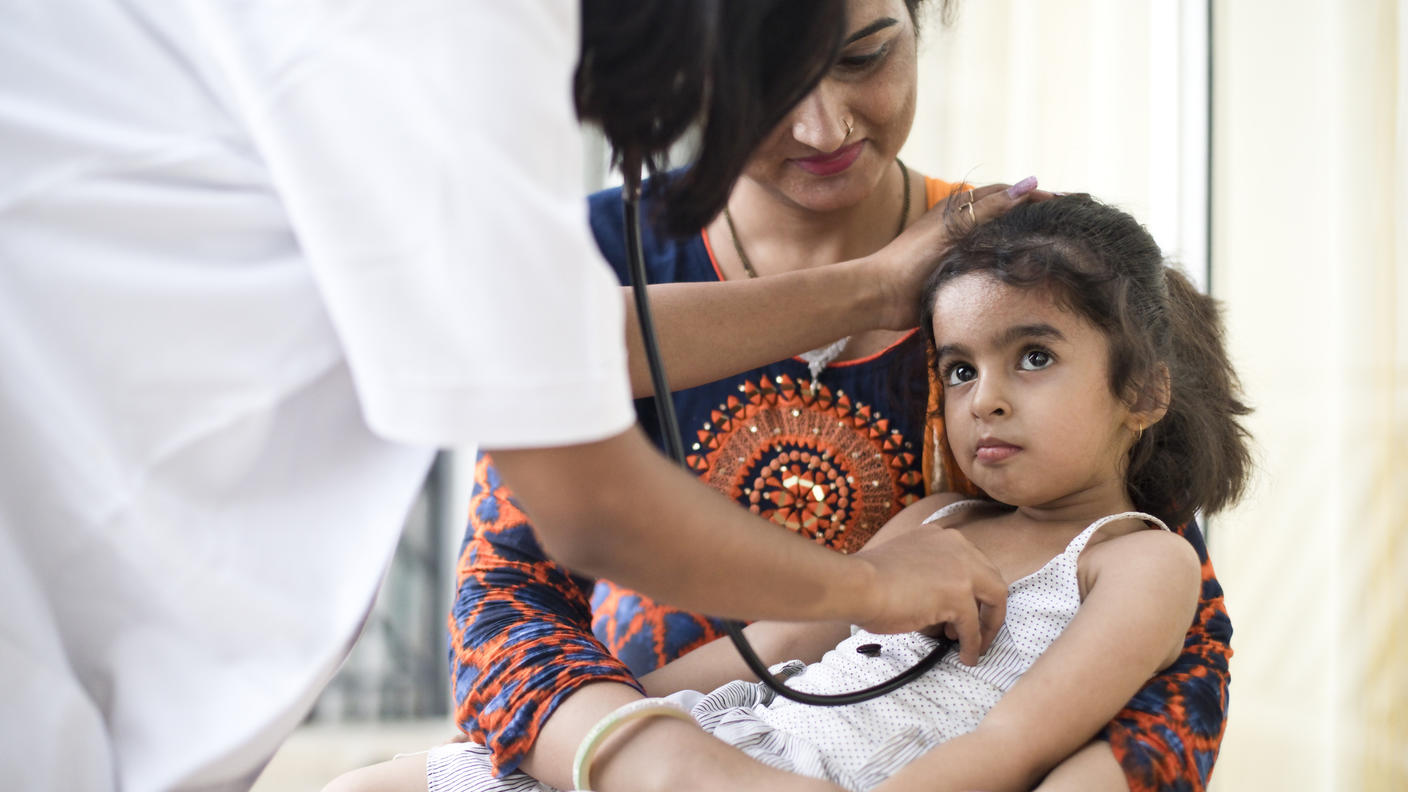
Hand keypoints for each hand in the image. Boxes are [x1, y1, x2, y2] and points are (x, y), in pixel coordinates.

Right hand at [851, 524, 1006, 664]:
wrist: (857, 585)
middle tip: (981, 629)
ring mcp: (961, 568)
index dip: (975, 589)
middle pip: (992, 578)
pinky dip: (972, 644)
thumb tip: (944, 613)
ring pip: (993, 600)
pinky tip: (967, 657)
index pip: (973, 562)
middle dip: (990, 607)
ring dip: (985, 627)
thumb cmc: (869, 581)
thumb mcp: (907, 565)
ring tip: (973, 646)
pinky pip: (973, 626)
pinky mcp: (958, 595)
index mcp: (941, 536)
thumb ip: (930, 576)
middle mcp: (956, 546)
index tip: (972, 609)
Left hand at [872, 176, 1051, 329]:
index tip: (1063, 202)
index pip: (1006, 194)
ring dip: (1026, 242)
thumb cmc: (911, 258)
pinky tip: (1031, 273)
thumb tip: (1030, 183)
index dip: (1034, 195)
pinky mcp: (963, 277)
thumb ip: (990, 209)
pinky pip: (994, 267)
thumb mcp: (953, 229)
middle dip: (1036, 218)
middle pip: (1008, 217)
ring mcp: (964, 252)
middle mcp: (965, 228)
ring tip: (1059, 247)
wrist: (881, 295)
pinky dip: (1012, 266)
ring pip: (1003, 242)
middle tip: (1067, 224)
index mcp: (960, 209)